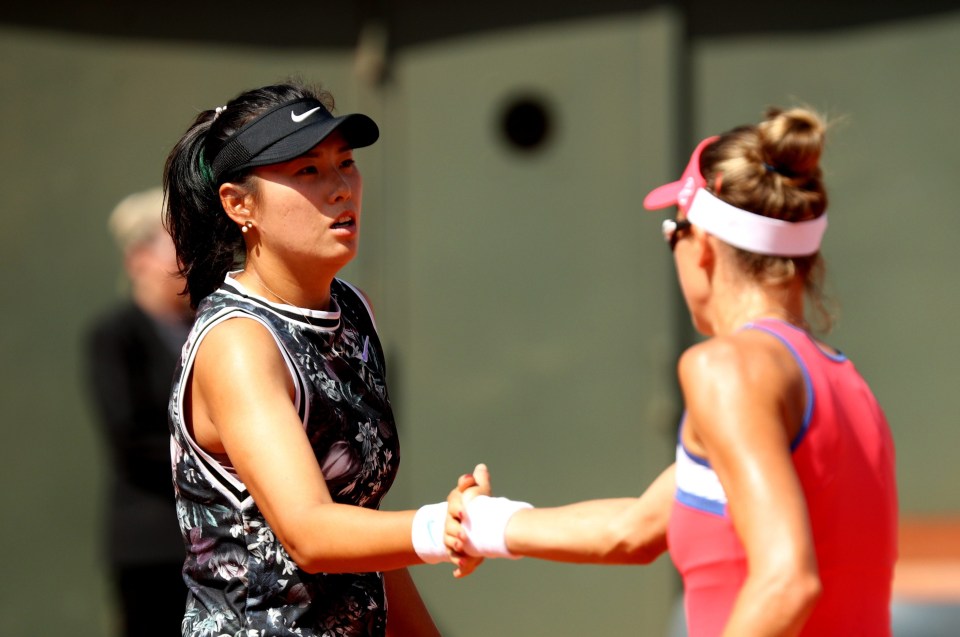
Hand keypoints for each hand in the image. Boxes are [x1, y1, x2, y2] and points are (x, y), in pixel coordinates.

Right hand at [446, 463, 491, 577]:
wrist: (474, 525)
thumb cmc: (476, 506)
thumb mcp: (478, 493)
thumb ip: (478, 482)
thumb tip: (480, 468)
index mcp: (457, 506)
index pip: (454, 503)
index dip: (458, 508)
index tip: (465, 512)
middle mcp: (451, 522)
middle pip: (449, 527)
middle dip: (456, 531)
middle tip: (465, 535)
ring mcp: (453, 538)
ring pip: (450, 544)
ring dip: (456, 548)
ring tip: (464, 550)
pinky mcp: (458, 553)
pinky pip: (457, 561)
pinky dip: (460, 567)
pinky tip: (459, 573)